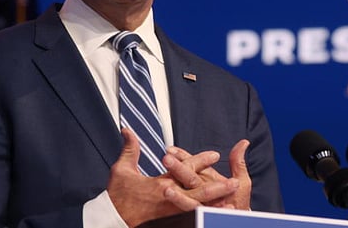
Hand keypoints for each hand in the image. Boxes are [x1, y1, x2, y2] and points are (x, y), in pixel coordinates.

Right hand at [107, 128, 238, 226]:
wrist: (112, 218)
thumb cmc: (117, 194)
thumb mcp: (121, 170)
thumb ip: (130, 149)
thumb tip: (127, 129)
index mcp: (159, 185)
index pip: (185, 171)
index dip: (200, 162)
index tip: (215, 155)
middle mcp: (169, 197)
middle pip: (197, 192)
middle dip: (217, 187)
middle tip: (235, 182)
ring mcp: (171, 209)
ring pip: (197, 204)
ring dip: (215, 202)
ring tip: (231, 202)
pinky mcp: (170, 216)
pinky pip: (191, 212)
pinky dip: (205, 210)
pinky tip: (217, 209)